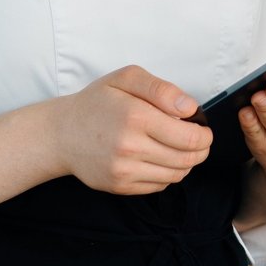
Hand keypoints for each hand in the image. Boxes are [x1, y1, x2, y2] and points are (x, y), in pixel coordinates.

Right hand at [48, 64, 211, 195]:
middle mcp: (130, 147)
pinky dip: (168, 174)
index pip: (190, 137)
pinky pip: (159, 186)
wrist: (61, 133)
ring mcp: (124, 170)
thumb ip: (162, 89)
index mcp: (136, 117)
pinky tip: (161, 159)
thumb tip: (189, 108)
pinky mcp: (120, 186)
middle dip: (201, 150)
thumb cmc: (96, 103)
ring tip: (180, 149)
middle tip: (199, 140)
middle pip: (187, 159)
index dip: (204, 134)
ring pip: (176, 175)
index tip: (202, 128)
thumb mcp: (127, 78)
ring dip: (186, 163)